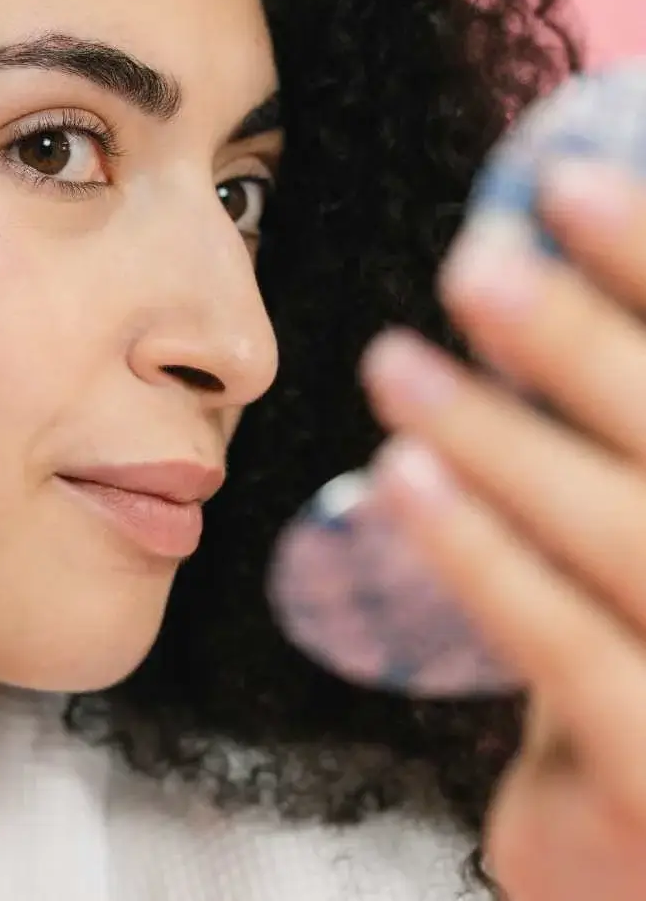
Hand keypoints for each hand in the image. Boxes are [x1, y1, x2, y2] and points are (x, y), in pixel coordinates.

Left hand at [360, 160, 645, 899]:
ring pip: (628, 530)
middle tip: (473, 259)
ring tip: (393, 361)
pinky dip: (478, 550)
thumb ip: (599, 430)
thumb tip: (518, 290)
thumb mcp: (626, 530)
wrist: (641, 863)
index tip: (564, 183)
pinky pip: (560, 645)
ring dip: (501, 433)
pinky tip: (398, 475)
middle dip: (584, 338)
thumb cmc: (638, 663)